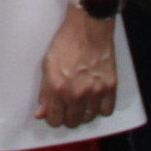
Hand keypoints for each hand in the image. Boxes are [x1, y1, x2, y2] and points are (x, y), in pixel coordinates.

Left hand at [34, 8, 116, 129]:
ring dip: (83, 113)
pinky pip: (106, 111)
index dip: (53, 117)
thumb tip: (40, 113)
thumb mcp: (47, 65)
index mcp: (57, 88)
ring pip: (88, 119)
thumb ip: (44, 92)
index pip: (54, 120)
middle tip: (68, 105)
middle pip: (72, 122)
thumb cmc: (66, 42)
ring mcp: (94, 91)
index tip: (55, 111)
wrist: (88, 28)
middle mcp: (76, 93)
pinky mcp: (110, 87)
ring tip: (81, 100)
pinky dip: (100, 108)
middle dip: (67, 116)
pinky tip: (95, 99)